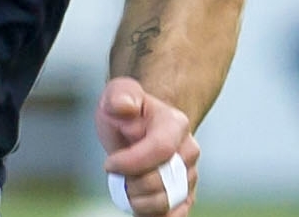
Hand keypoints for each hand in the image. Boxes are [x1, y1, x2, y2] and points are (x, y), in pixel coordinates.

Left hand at [95, 77, 199, 215]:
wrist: (140, 128)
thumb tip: (124, 106)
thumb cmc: (127, 113)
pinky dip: (154, 216)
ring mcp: (189, 175)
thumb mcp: (117, 94)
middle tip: (117, 176)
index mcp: (176, 124)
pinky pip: (175, 216)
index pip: (160, 149)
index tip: (109, 164)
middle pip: (163, 181)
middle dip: (132, 183)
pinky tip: (139, 207)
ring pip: (167, 202)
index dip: (131, 162)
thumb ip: (119, 95)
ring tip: (126, 187)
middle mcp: (189, 151)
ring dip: (138, 202)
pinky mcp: (185, 196)